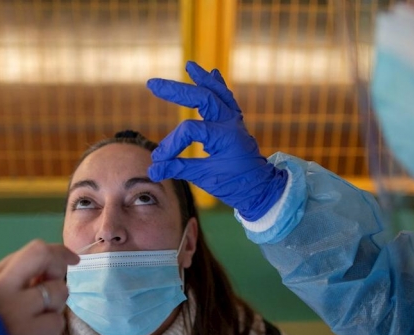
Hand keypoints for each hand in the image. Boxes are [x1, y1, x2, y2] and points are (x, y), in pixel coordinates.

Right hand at [0, 240, 79, 334]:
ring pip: (58, 291)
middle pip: (42, 254)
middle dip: (59, 263)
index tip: (71, 259)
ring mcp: (13, 310)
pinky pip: (57, 321)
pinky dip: (52, 329)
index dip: (58, 252)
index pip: (33, 249)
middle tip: (58, 282)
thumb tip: (55, 262)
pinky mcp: (27, 333)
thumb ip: (21, 277)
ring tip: (38, 319)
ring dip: (56, 305)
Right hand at [146, 61, 286, 220]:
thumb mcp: (205, 178)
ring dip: (202, 79)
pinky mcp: (235, 123)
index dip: (172, 143)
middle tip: (153, 84)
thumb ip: (178, 168)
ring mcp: (234, 120)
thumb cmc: (236, 184)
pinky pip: (226, 99)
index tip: (160, 160)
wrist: (260, 188)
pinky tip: (212, 74)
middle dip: (177, 91)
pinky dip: (218, 86)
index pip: (190, 130)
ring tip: (190, 67)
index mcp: (225, 135)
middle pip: (202, 98)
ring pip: (217, 93)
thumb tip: (153, 169)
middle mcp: (230, 122)